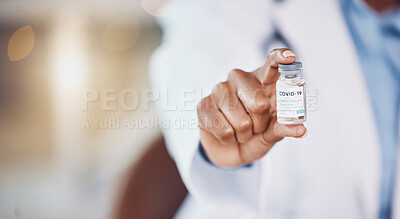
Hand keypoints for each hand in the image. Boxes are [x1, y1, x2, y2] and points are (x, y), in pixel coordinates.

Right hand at [197, 48, 306, 167]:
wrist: (231, 151)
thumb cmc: (256, 136)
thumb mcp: (272, 134)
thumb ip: (283, 128)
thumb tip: (301, 129)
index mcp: (262, 81)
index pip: (272, 64)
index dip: (280, 58)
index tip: (290, 57)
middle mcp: (240, 79)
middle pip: (259, 103)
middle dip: (260, 124)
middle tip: (256, 127)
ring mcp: (220, 89)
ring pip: (241, 121)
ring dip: (244, 135)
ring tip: (240, 131)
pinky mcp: (204, 104)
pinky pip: (222, 128)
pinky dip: (228, 139)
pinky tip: (226, 134)